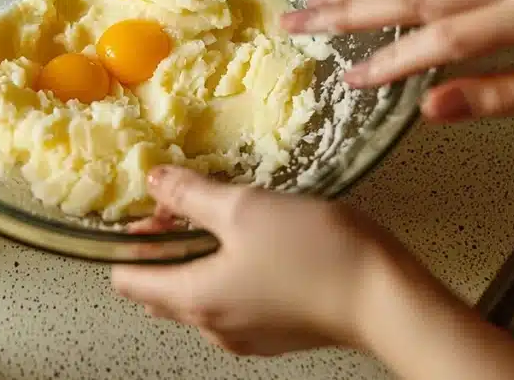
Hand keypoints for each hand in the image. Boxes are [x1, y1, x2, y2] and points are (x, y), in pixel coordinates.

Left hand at [111, 165, 401, 354]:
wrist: (385, 297)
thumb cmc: (314, 254)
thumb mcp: (244, 208)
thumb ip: (191, 195)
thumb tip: (154, 180)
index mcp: (194, 299)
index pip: (127, 282)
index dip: (128, 242)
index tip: (146, 209)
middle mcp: (212, 326)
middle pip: (161, 290)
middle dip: (162, 248)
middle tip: (183, 206)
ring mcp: (245, 334)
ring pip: (198, 294)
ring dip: (197, 258)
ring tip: (223, 218)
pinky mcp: (274, 330)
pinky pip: (232, 301)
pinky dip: (229, 273)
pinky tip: (254, 242)